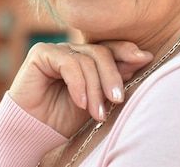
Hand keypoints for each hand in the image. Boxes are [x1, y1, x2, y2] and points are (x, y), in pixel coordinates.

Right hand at [8, 41, 152, 136]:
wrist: (34, 131)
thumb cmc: (65, 117)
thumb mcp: (97, 98)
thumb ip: (114, 77)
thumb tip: (142, 57)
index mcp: (87, 57)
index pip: (111, 48)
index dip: (127, 52)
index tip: (145, 59)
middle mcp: (73, 50)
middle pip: (101, 53)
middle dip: (112, 77)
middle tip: (118, 99)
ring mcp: (57, 49)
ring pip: (87, 60)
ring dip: (95, 89)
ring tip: (97, 113)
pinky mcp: (41, 53)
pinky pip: (68, 63)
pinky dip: (78, 84)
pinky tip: (81, 102)